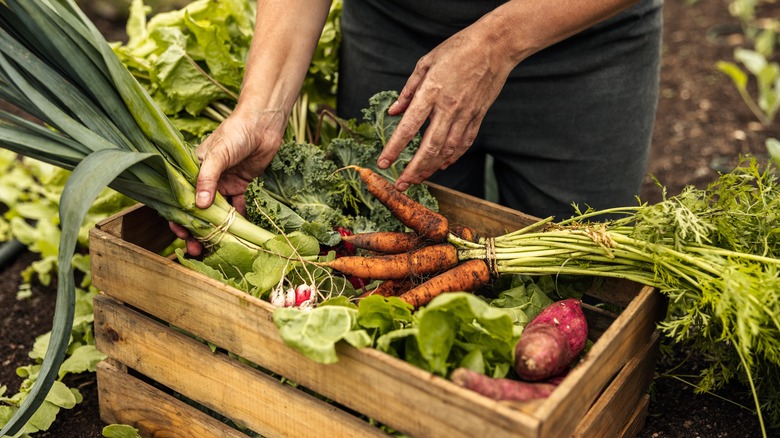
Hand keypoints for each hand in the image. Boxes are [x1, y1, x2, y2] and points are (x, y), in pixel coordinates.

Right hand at [169, 106, 287, 255]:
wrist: (263, 124)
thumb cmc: (236, 132)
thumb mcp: (218, 153)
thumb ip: (208, 178)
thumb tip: (199, 206)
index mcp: (192, 169)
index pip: (180, 198)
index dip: (179, 218)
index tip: (181, 234)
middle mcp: (206, 179)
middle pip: (197, 211)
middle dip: (196, 231)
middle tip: (197, 250)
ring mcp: (223, 184)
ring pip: (217, 213)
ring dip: (216, 230)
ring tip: (215, 248)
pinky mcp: (241, 186)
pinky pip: (237, 208)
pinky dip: (238, 220)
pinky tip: (239, 234)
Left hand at [377, 22, 516, 190]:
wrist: (495, 46)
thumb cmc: (458, 49)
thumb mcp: (426, 63)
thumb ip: (408, 90)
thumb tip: (394, 111)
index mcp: (431, 92)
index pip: (408, 127)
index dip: (394, 148)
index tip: (383, 163)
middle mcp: (448, 108)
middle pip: (428, 147)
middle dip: (413, 170)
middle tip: (401, 185)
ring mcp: (465, 114)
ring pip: (447, 150)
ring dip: (431, 168)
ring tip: (418, 179)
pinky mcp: (478, 116)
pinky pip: (464, 143)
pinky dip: (452, 157)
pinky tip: (442, 165)